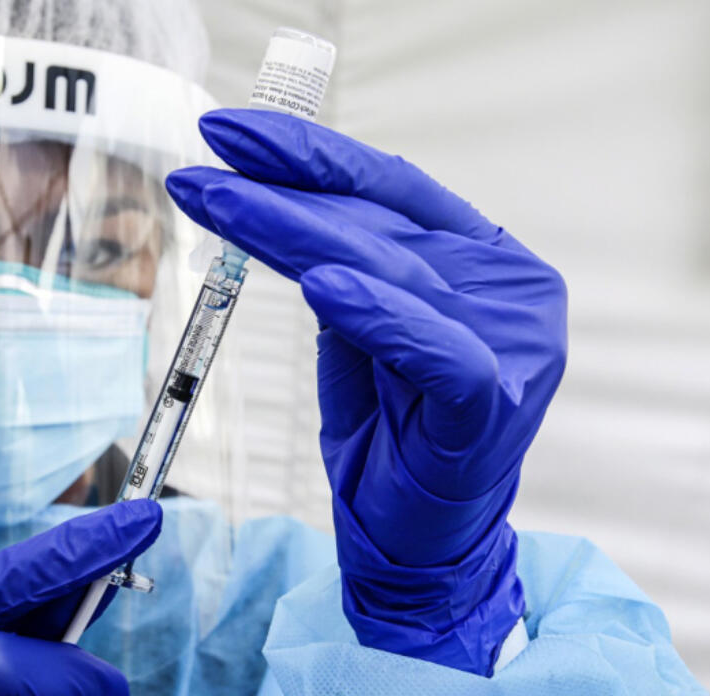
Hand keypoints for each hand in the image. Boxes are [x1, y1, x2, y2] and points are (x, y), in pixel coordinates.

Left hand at [166, 109, 566, 675]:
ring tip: (221, 201)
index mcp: (477, 261)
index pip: (388, 189)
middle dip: (281, 187)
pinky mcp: (493, 405)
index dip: (309, 155)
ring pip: (392, 270)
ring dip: (294, 233)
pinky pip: (433, 349)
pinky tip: (321, 283)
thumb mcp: (357, 338)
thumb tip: (280, 204)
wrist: (416, 546)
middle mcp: (503, 289)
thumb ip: (342, 272)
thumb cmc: (389, 439)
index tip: (228, 135)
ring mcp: (509, 344)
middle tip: (201, 165)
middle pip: (379, 222)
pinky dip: (377, 315)